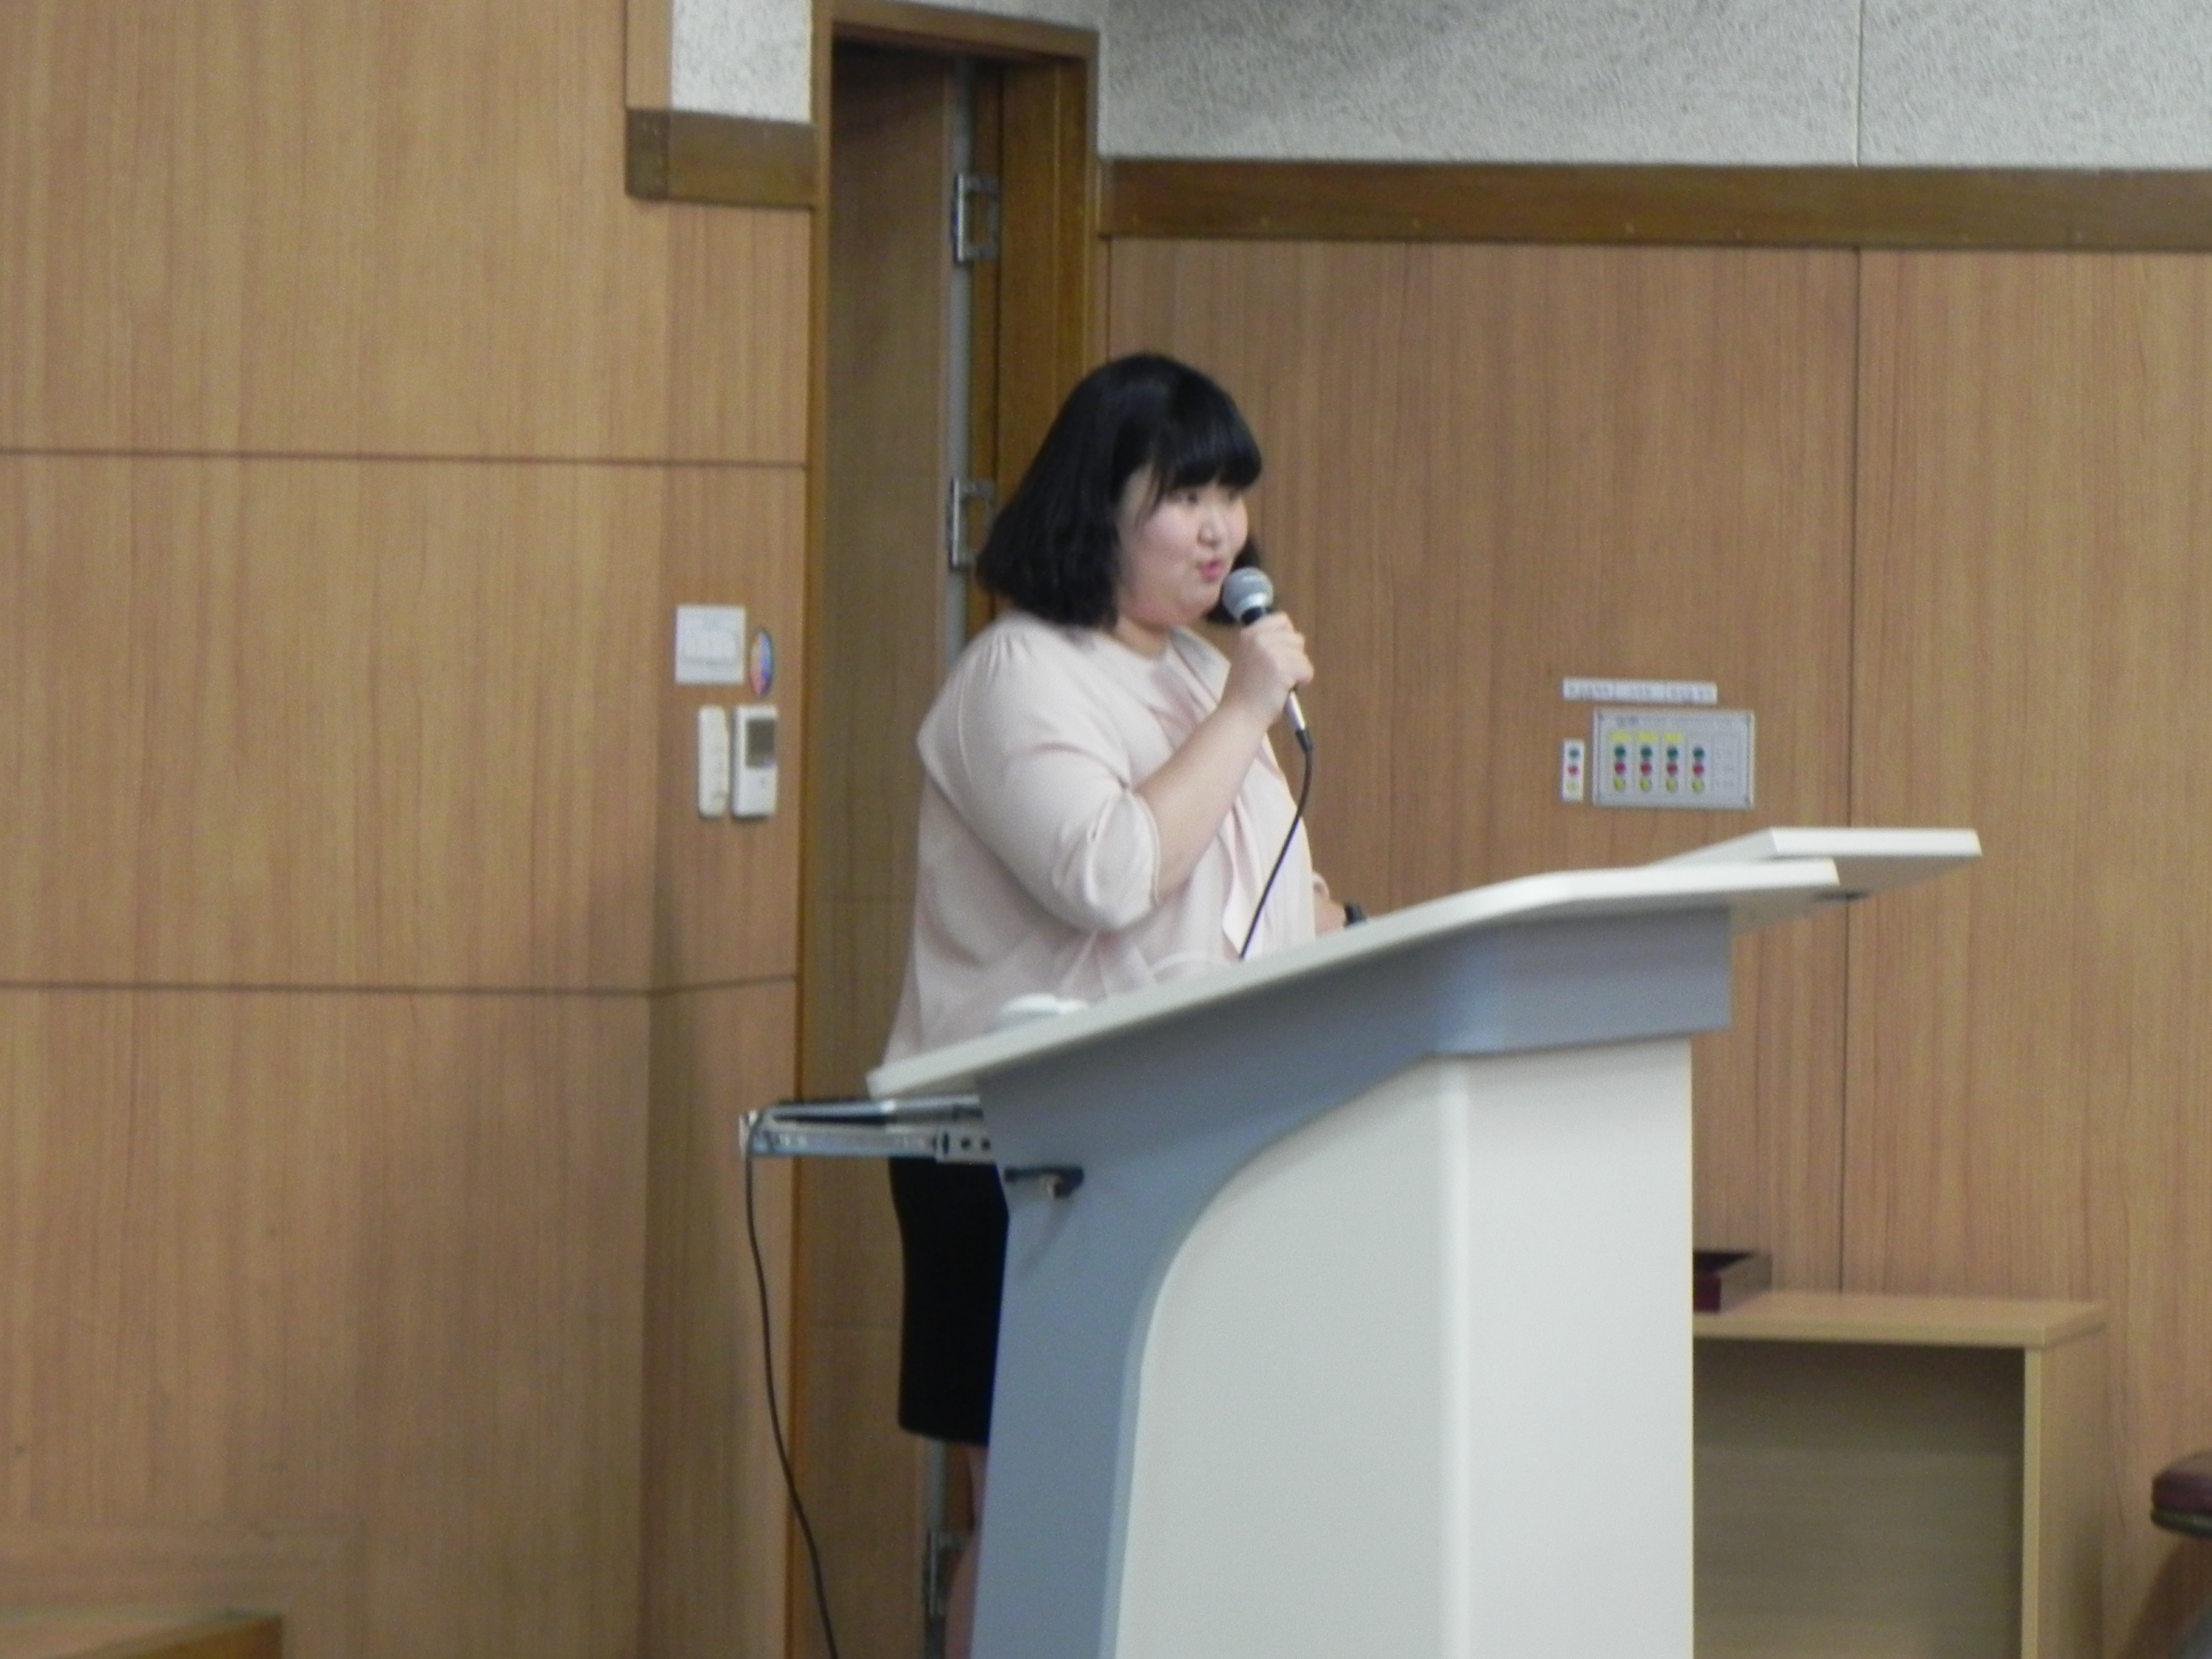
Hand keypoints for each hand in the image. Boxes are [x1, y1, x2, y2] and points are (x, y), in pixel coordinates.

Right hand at [1221, 611, 1311, 728]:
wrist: (1239, 716)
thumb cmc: (1244, 693)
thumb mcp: (1246, 658)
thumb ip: (1263, 645)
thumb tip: (1290, 640)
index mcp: (1248, 633)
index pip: (1282, 619)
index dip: (1286, 637)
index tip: (1279, 655)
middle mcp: (1259, 638)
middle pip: (1296, 638)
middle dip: (1293, 657)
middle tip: (1277, 674)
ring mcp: (1271, 651)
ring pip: (1303, 655)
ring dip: (1297, 671)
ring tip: (1280, 684)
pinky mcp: (1283, 667)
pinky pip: (1307, 670)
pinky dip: (1302, 682)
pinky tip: (1285, 690)